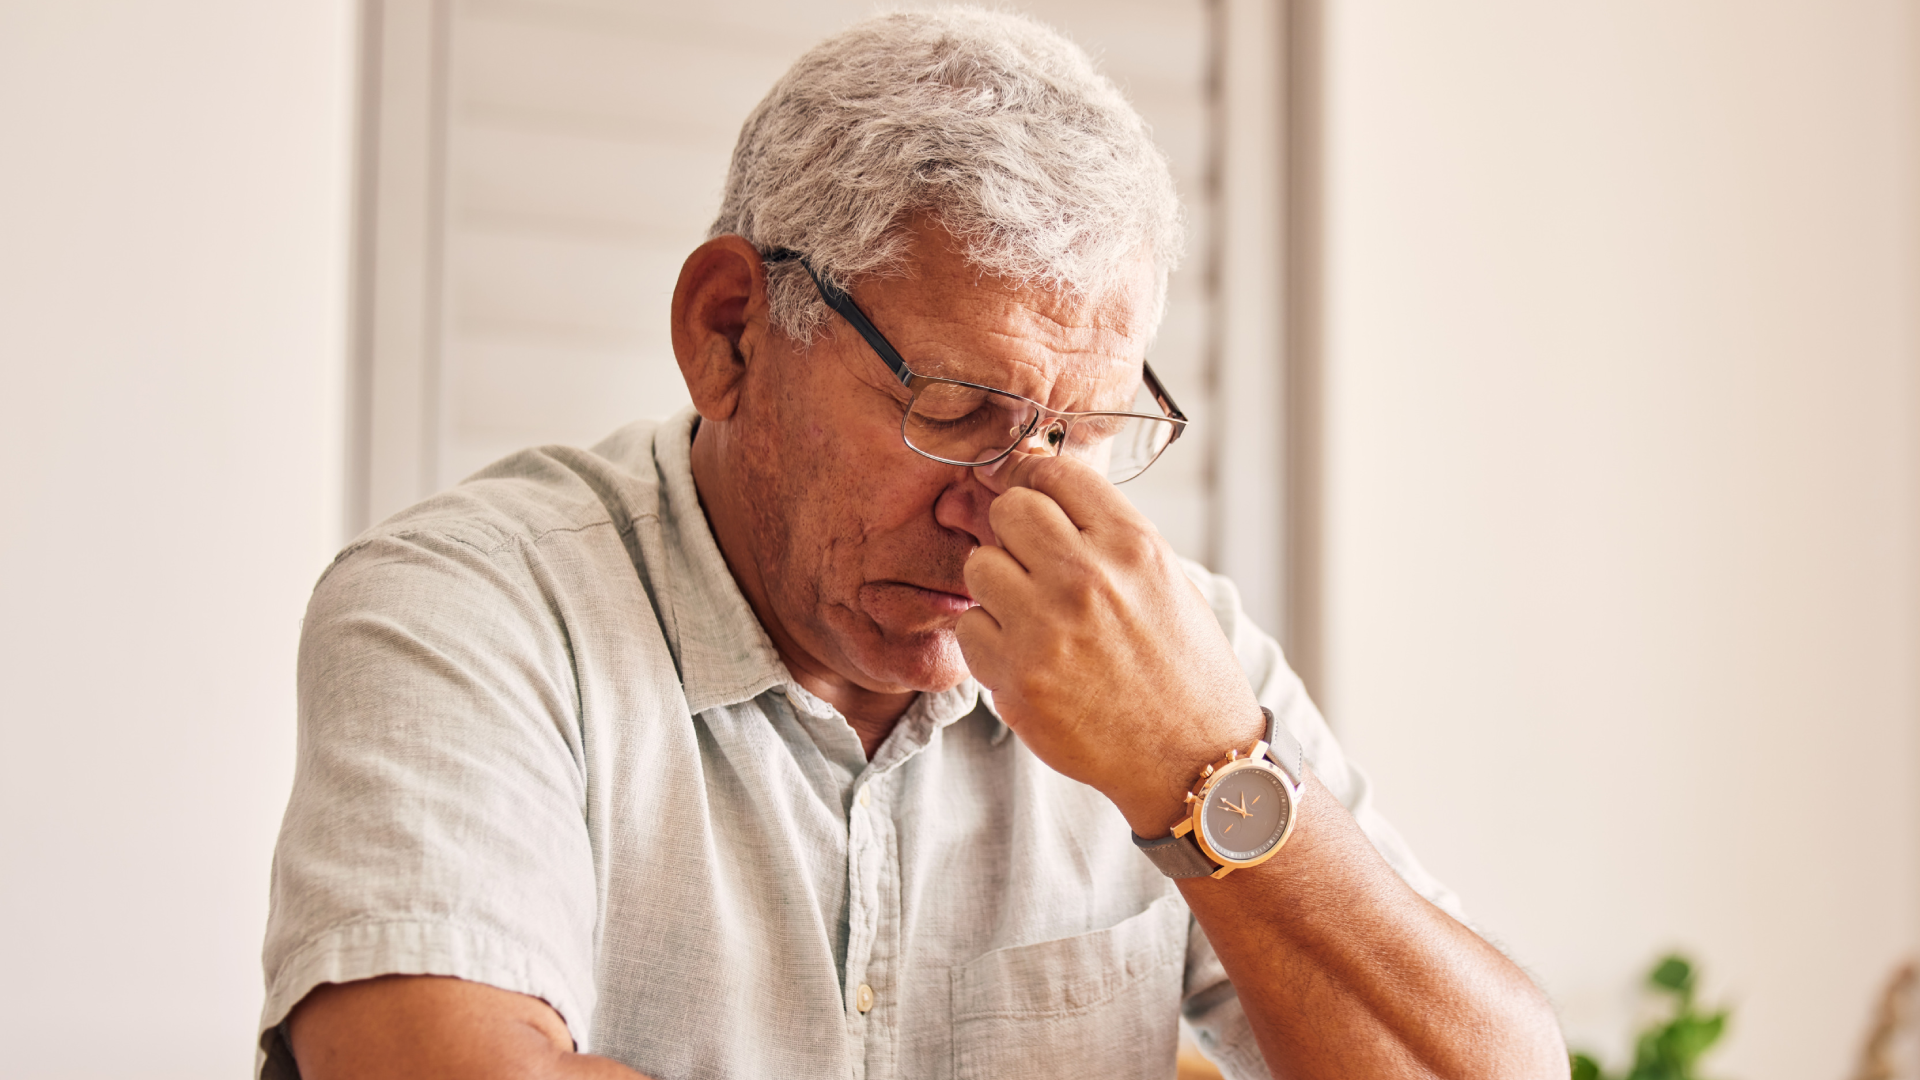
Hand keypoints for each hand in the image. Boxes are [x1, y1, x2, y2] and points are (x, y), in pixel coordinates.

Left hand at [956, 451, 1265, 835]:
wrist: (1193, 760)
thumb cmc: (1183, 671)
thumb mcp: (1166, 581)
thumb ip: (1106, 538)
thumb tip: (1040, 496)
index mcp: (1133, 545)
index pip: (1055, 473)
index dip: (1036, 484)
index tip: (1034, 504)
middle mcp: (1088, 577)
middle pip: (1009, 510)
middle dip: (1014, 533)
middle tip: (1030, 564)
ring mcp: (1047, 628)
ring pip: (979, 566)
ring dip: (997, 588)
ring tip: (1030, 616)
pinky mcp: (1018, 677)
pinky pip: (969, 629)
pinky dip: (988, 641)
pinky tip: (1024, 656)